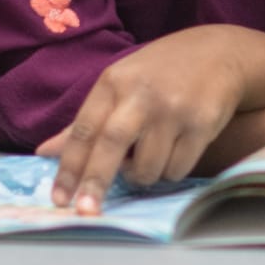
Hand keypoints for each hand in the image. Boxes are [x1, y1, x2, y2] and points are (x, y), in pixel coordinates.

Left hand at [37, 27, 250, 212]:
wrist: (220, 52)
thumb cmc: (160, 72)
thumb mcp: (121, 84)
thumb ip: (86, 121)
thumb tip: (43, 152)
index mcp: (114, 82)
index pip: (84, 128)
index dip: (68, 166)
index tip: (57, 199)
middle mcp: (141, 94)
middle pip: (110, 145)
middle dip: (95, 183)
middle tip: (85, 212)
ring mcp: (173, 109)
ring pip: (147, 168)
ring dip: (144, 175)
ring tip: (151, 154)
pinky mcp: (201, 124)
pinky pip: (177, 169)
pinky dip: (171, 170)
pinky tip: (176, 148)